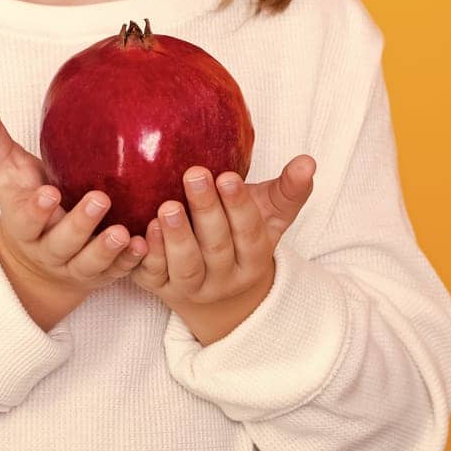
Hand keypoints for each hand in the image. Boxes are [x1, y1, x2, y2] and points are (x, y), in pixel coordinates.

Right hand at [0, 90, 148, 326]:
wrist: (40, 260)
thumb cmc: (27, 198)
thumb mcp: (7, 171)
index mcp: (24, 223)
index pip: (25, 219)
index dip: (36, 210)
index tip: (49, 193)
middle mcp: (49, 249)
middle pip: (62, 243)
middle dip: (80, 224)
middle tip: (100, 200)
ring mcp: (76, 266)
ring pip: (90, 263)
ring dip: (107, 249)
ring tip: (124, 231)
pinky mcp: (102, 275)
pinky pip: (119, 272)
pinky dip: (132, 261)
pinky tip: (145, 244)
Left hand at [132, 156, 315, 322]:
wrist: (213, 289)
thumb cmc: (240, 237)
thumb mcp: (269, 216)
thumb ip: (289, 190)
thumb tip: (307, 161)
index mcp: (254, 259)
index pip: (250, 233)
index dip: (239, 206)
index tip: (228, 176)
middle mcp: (224, 279)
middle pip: (217, 247)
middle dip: (206, 211)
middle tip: (194, 173)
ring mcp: (191, 287)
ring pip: (186, 268)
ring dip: (176, 238)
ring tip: (167, 206)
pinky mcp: (159, 288)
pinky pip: (153, 276)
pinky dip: (148, 255)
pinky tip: (143, 230)